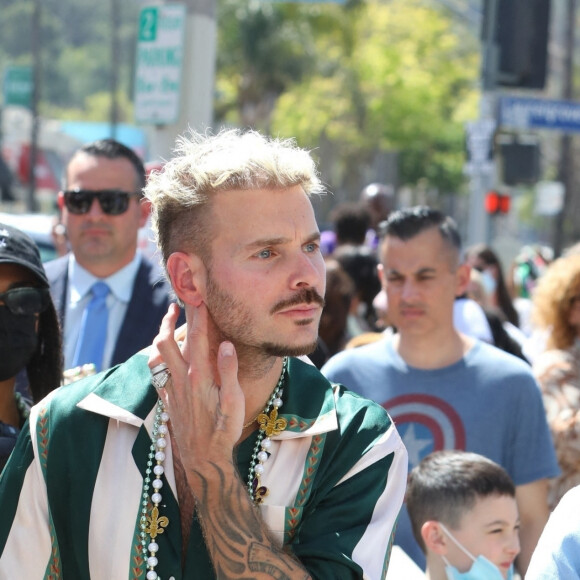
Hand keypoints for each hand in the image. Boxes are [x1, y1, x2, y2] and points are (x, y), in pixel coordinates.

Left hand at [148, 303, 245, 470]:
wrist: (203, 459)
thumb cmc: (224, 431)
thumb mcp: (234, 402)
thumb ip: (229, 371)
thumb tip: (226, 344)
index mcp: (199, 376)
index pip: (198, 337)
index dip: (199, 314)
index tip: (200, 297)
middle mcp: (181, 380)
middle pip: (166, 342)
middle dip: (168, 320)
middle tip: (175, 305)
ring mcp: (171, 390)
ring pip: (156, 357)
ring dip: (160, 338)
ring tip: (167, 326)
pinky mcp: (167, 400)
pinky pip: (155, 374)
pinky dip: (157, 359)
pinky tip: (164, 358)